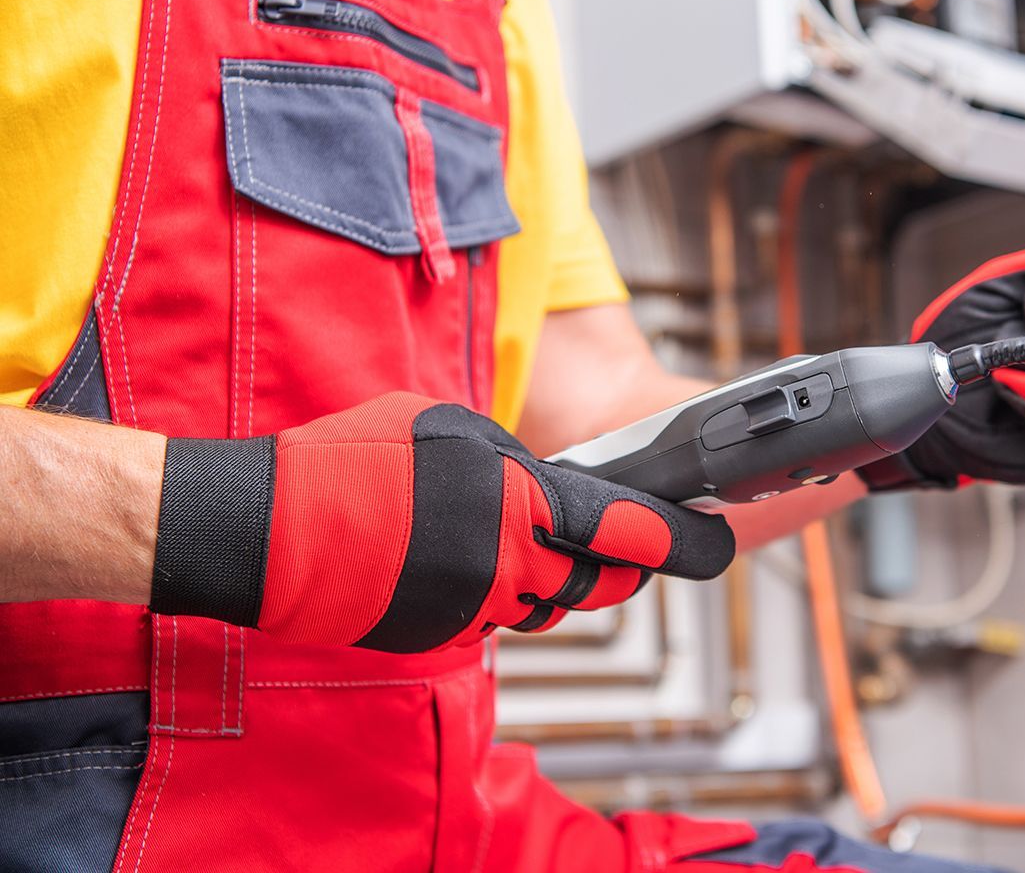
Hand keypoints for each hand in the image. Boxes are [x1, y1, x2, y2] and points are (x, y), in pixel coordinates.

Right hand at [149, 392, 734, 651]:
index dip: (683, 542)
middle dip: (622, 565)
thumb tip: (549, 484)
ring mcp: (478, 609)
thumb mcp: (451, 427)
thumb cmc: (355, 463)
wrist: (271, 531)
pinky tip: (451, 557)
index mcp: (525, 502)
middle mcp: (514, 565)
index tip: (714, 541)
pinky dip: (493, 591)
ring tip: (505, 534)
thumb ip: (516, 462)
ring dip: (549, 575)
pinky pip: (495, 618)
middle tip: (622, 543)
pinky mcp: (445, 637)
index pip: (634, 533)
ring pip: (549, 602)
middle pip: (602, 582)